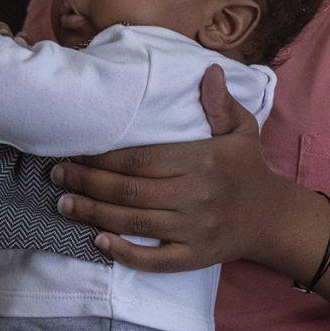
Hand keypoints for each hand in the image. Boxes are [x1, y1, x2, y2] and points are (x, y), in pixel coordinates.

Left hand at [50, 67, 295, 271]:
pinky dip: (125, 253)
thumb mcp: (242, 130)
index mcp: (203, 161)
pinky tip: (99, 242)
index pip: (142, 158)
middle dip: (88, 182)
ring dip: (94, 213)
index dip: (104, 157)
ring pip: (134, 222)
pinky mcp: (194, 256)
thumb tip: (207, 70)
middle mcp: (197, 195)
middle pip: (130, 190)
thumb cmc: (248, 169)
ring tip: (64, 203)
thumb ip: (220, 103)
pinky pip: (155, 259)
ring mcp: (195, 229)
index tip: (75, 151)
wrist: (273, 218)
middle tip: (57, 175)